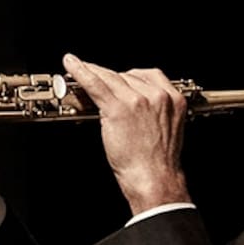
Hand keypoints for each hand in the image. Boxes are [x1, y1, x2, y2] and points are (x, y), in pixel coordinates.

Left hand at [61, 53, 191, 215]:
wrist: (155, 179)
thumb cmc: (158, 164)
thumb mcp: (164, 131)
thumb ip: (153, 113)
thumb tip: (131, 107)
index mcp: (173, 99)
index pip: (147, 75)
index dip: (127, 77)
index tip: (116, 79)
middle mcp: (157, 95)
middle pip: (126, 75)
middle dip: (108, 78)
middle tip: (93, 80)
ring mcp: (137, 100)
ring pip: (109, 77)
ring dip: (91, 72)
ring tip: (76, 69)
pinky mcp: (118, 108)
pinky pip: (95, 84)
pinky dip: (80, 72)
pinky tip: (71, 65)